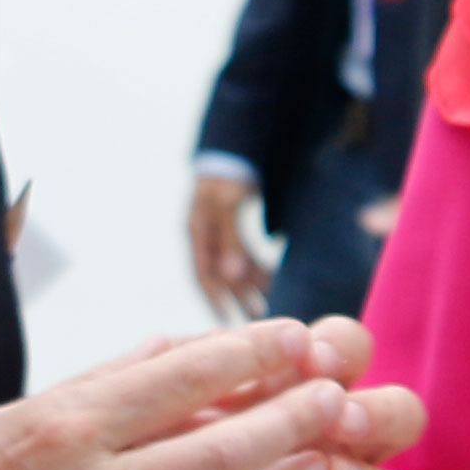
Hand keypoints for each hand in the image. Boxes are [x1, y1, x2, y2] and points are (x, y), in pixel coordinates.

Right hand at [0, 316, 423, 469]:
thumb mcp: (24, 407)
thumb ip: (112, 380)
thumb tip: (192, 349)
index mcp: (64, 419)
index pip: (182, 374)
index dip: (253, 354)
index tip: (295, 337)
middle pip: (221, 445)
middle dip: (292, 419)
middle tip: (336, 396)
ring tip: (327, 456)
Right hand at [186, 171, 275, 314]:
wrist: (234, 147)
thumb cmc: (229, 174)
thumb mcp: (229, 203)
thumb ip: (231, 240)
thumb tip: (232, 278)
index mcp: (197, 231)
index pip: (204, 275)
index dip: (216, 300)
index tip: (231, 322)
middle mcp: (204, 235)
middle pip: (220, 275)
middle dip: (239, 298)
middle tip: (260, 319)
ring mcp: (218, 232)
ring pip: (233, 266)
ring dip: (251, 285)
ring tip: (271, 302)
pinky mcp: (231, 227)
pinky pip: (242, 254)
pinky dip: (256, 267)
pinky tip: (272, 278)